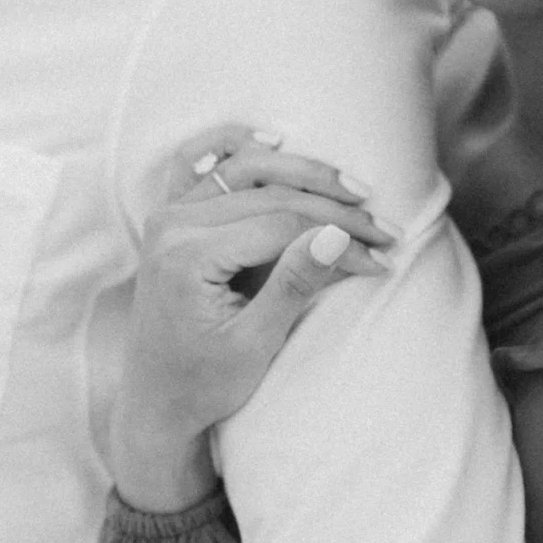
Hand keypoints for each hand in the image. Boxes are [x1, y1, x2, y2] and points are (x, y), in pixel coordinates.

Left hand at [111, 124, 396, 510]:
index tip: (383, 254)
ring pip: (245, 170)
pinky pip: (199, 164)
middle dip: (334, 207)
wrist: (157, 404)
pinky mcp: (172, 220)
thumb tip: (339, 236)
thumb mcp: (255, 343)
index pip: (281, 226)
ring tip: (354, 189)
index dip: (340, 236)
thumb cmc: (205, 385)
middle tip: (385, 224)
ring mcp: (168, 218)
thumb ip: (293, 284)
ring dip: (302, 173)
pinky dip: (233, 146)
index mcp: (187, 258)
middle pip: (269, 193)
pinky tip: (271, 138)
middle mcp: (171, 226)